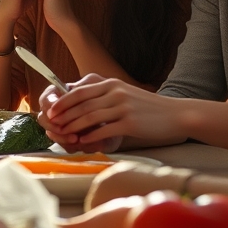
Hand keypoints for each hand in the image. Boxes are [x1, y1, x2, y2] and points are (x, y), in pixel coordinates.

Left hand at [39, 74, 184, 148]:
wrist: (175, 115)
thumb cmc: (148, 108)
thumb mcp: (125, 94)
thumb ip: (105, 96)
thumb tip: (82, 105)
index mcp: (111, 84)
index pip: (79, 91)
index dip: (63, 101)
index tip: (51, 110)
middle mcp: (115, 92)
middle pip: (81, 104)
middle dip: (64, 115)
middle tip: (52, 124)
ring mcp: (122, 107)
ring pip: (90, 117)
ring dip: (74, 127)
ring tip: (63, 135)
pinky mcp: (130, 122)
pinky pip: (104, 130)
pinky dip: (91, 137)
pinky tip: (83, 143)